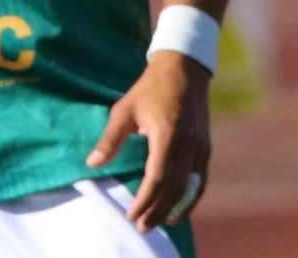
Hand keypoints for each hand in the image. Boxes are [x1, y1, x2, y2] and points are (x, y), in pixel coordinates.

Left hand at [87, 50, 211, 230]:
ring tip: (158, 223)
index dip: (144, 200)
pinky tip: (178, 209)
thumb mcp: (124, 109)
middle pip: (175, 189)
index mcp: (168, 135)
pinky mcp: (205, 148)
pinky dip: (190, 198)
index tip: (130, 215)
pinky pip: (200, 181)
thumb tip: (92, 164)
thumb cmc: (149, 88)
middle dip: (157, 211)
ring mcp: (201, 148)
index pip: (157, 178)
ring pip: (190, 188)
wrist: (184, 70)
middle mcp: (188, 146)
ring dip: (174, 209)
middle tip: (141, 227)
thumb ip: (110, 139)